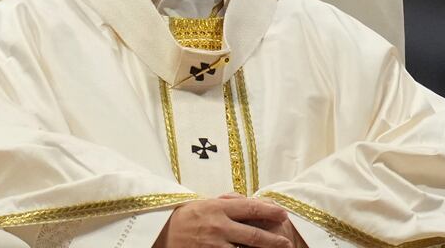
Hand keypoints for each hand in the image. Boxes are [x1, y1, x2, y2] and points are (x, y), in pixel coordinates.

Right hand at [153, 195, 293, 247]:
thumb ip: (224, 202)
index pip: (250, 207)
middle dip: (273, 239)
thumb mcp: (202, 203)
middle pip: (253, 234)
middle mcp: (218, 226)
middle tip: (286, 242)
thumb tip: (247, 201)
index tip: (283, 213)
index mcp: (217, 207)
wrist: (158, 233)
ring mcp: (213, 244)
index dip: (269, 211)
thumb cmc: (181, 217)